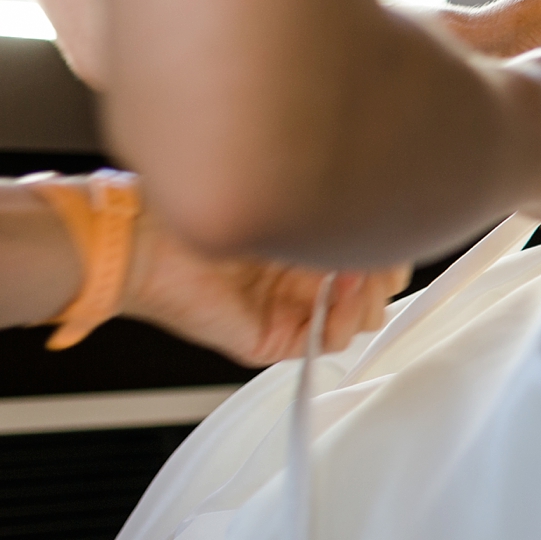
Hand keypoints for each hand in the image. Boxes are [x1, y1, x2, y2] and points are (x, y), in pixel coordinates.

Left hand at [120, 208, 409, 365]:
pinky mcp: (276, 340)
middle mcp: (304, 279)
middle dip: (385, 270)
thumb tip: (381, 224)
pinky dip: (344, 314)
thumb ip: (332, 210)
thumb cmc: (201, 208)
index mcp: (306, 245)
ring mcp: (292, 311)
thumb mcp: (286, 199)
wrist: (150, 242)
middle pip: (378, 289)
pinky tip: (335, 285)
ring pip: (364, 317)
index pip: (375, 257)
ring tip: (351, 265)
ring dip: (368, 292)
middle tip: (373, 250)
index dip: (390, 247)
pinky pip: (332, 339)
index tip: (390, 228)